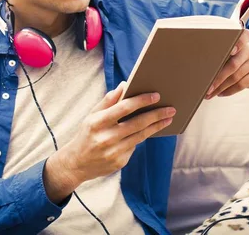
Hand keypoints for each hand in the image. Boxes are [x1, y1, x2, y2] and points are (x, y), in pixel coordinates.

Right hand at [43, 82, 174, 202]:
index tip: (156, 95)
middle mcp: (106, 138)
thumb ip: (108, 100)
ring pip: (141, 136)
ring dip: (157, 126)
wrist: (77, 164)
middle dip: (156, 114)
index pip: (124, 108)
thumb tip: (124, 85)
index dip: (141, 101)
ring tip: (168, 118)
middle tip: (171, 108)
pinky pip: (135, 146)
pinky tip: (151, 130)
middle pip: (137, 123)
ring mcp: (113, 152)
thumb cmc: (87, 134)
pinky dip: (142, 136)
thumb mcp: (92, 115)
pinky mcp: (120, 162)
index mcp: (97, 122)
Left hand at [205, 29, 248, 98]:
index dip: (238, 43)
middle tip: (207, 87)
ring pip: (236, 77)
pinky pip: (242, 85)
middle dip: (218, 78)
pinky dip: (229, 90)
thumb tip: (198, 65)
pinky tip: (221, 93)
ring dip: (221, 87)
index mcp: (242, 39)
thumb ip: (218, 52)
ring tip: (211, 93)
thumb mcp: (227, 50)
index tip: (230, 51)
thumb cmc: (233, 56)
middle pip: (234, 64)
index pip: (244, 35)